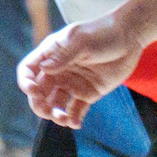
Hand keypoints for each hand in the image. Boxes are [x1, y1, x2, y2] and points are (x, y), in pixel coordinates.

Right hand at [19, 15, 143, 128]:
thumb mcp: (82, 41)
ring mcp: (72, 83)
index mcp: (51, 53)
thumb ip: (63, 56)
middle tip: (47, 112)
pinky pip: (75, 110)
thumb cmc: (104, 32)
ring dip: (55, 114)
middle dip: (39, 104)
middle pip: (39, 92)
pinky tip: (76, 124)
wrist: (130, 38)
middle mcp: (59, 70)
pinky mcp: (87, 94)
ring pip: (56, 104)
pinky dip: (73, 119)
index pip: (29, 70)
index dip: (26, 82)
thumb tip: (44, 69)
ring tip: (65, 120)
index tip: (33, 92)